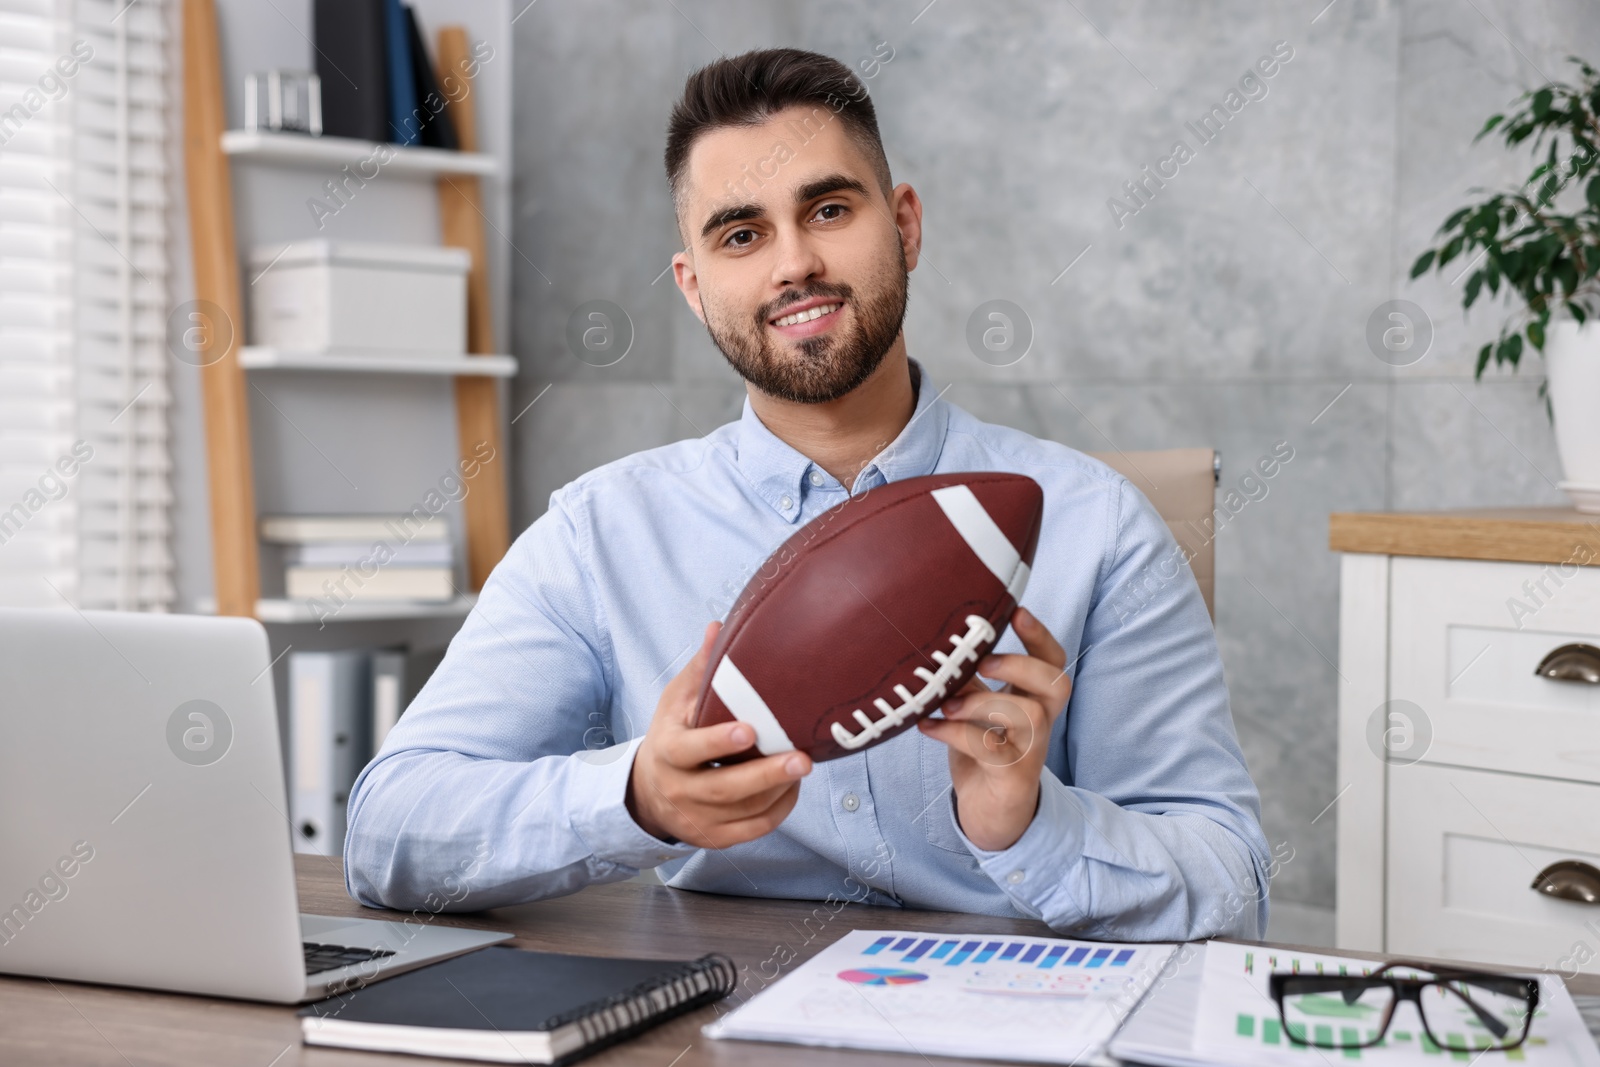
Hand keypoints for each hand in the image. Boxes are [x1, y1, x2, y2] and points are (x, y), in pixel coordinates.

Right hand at [626, 621, 812, 847]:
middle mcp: (679, 789)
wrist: (649, 792)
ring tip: (804, 765)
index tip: (749, 731)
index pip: (690, 751)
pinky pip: (752, 830)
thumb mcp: (676, 700)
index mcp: (667, 751)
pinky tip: (792, 789)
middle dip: (766, 774)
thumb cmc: (672, 734)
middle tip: (802, 759)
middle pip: (724, 789)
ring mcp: (696, 819)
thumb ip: (700, 668)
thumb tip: (719, 626)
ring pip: (744, 811)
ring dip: (779, 790)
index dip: (718, 743)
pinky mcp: (714, 838)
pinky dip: (777, 811)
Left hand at [917, 606, 1071, 850]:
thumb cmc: (983, 754)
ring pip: (1029, 715)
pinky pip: (990, 748)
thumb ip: (969, 680)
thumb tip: (941, 641)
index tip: (1016, 610)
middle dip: (1021, 664)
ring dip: (983, 701)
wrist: (990, 815)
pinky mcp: (1013, 777)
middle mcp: (1040, 724)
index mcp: (1033, 700)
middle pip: (1057, 684)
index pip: (1053, 662)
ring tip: (946, 704)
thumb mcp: (975, 710)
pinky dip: (955, 733)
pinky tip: (927, 727)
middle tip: (983, 662)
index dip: (1040, 635)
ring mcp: (1030, 751)